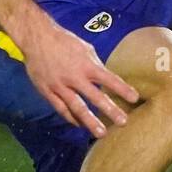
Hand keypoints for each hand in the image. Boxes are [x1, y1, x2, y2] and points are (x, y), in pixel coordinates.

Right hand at [17, 12, 138, 136]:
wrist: (37, 38)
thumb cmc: (64, 41)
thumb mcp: (85, 49)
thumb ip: (95, 65)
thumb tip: (105, 80)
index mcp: (86, 64)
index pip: (108, 79)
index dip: (122, 89)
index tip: (134, 98)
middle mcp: (74, 77)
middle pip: (95, 97)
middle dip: (110, 110)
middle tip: (123, 122)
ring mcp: (59, 86)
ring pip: (76, 107)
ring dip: (90, 121)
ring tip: (101, 133)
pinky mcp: (47, 91)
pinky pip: (60, 108)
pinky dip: (71, 118)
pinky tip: (79, 124)